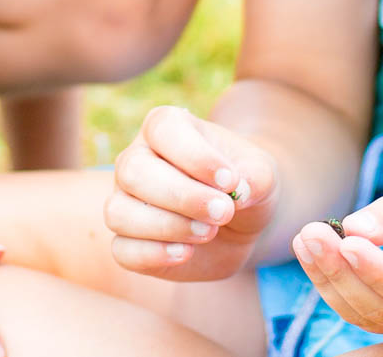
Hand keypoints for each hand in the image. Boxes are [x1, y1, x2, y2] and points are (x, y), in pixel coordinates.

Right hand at [107, 105, 278, 280]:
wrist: (240, 220)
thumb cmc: (244, 184)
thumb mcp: (262, 174)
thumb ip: (255, 177)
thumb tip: (239, 191)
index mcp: (165, 128)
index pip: (163, 130)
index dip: (195, 156)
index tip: (230, 180)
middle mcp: (136, 159)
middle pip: (134, 172)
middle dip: (182, 196)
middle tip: (223, 211)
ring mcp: (126, 201)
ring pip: (120, 212)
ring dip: (168, 226)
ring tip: (208, 231)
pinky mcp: (128, 241)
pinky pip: (123, 251)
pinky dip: (154, 255)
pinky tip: (186, 253)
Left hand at [290, 160, 382, 339]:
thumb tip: (354, 229)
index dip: (378, 273)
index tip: (346, 242)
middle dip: (342, 274)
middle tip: (310, 232)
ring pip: (369, 314)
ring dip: (331, 279)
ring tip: (305, 237)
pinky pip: (367, 305)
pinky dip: (338, 280)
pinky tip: (315, 248)